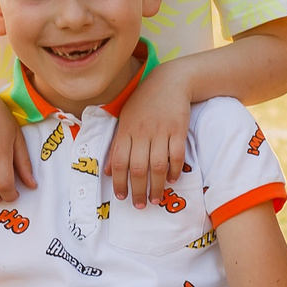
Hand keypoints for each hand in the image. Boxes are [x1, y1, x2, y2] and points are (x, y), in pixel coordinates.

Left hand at [104, 62, 189, 205]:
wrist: (169, 81)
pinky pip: (176, 155)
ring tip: (156, 198)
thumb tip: (108, 171)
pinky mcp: (178, 129)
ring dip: (156, 186)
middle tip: (140, 205)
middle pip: (137, 168)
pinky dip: (174, 170)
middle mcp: (141, 132)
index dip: (119, 182)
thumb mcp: (125, 120)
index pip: (119, 161)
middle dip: (138, 191)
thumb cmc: (144, 103)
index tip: (121, 197)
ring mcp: (161, 131)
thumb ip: (117, 146)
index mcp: (126, 130)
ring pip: (157, 165)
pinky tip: (172, 179)